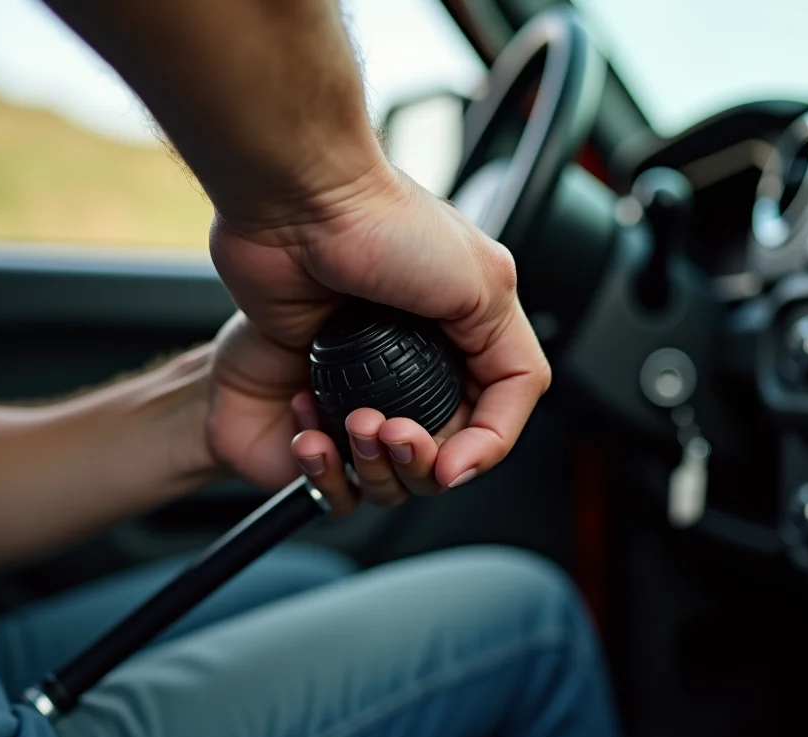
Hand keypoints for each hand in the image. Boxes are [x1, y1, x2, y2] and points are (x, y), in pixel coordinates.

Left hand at [205, 163, 549, 512]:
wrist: (295, 203)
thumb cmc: (382, 221)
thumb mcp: (485, 287)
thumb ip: (512, 362)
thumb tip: (487, 433)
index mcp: (469, 330)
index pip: (494, 414)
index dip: (481, 449)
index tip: (451, 463)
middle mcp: (420, 353)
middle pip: (438, 446)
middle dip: (418, 457)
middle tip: (392, 432)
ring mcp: (366, 369)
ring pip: (381, 458)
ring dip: (369, 460)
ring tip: (352, 422)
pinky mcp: (312, 379)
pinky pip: (325, 446)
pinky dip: (321, 451)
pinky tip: (310, 425)